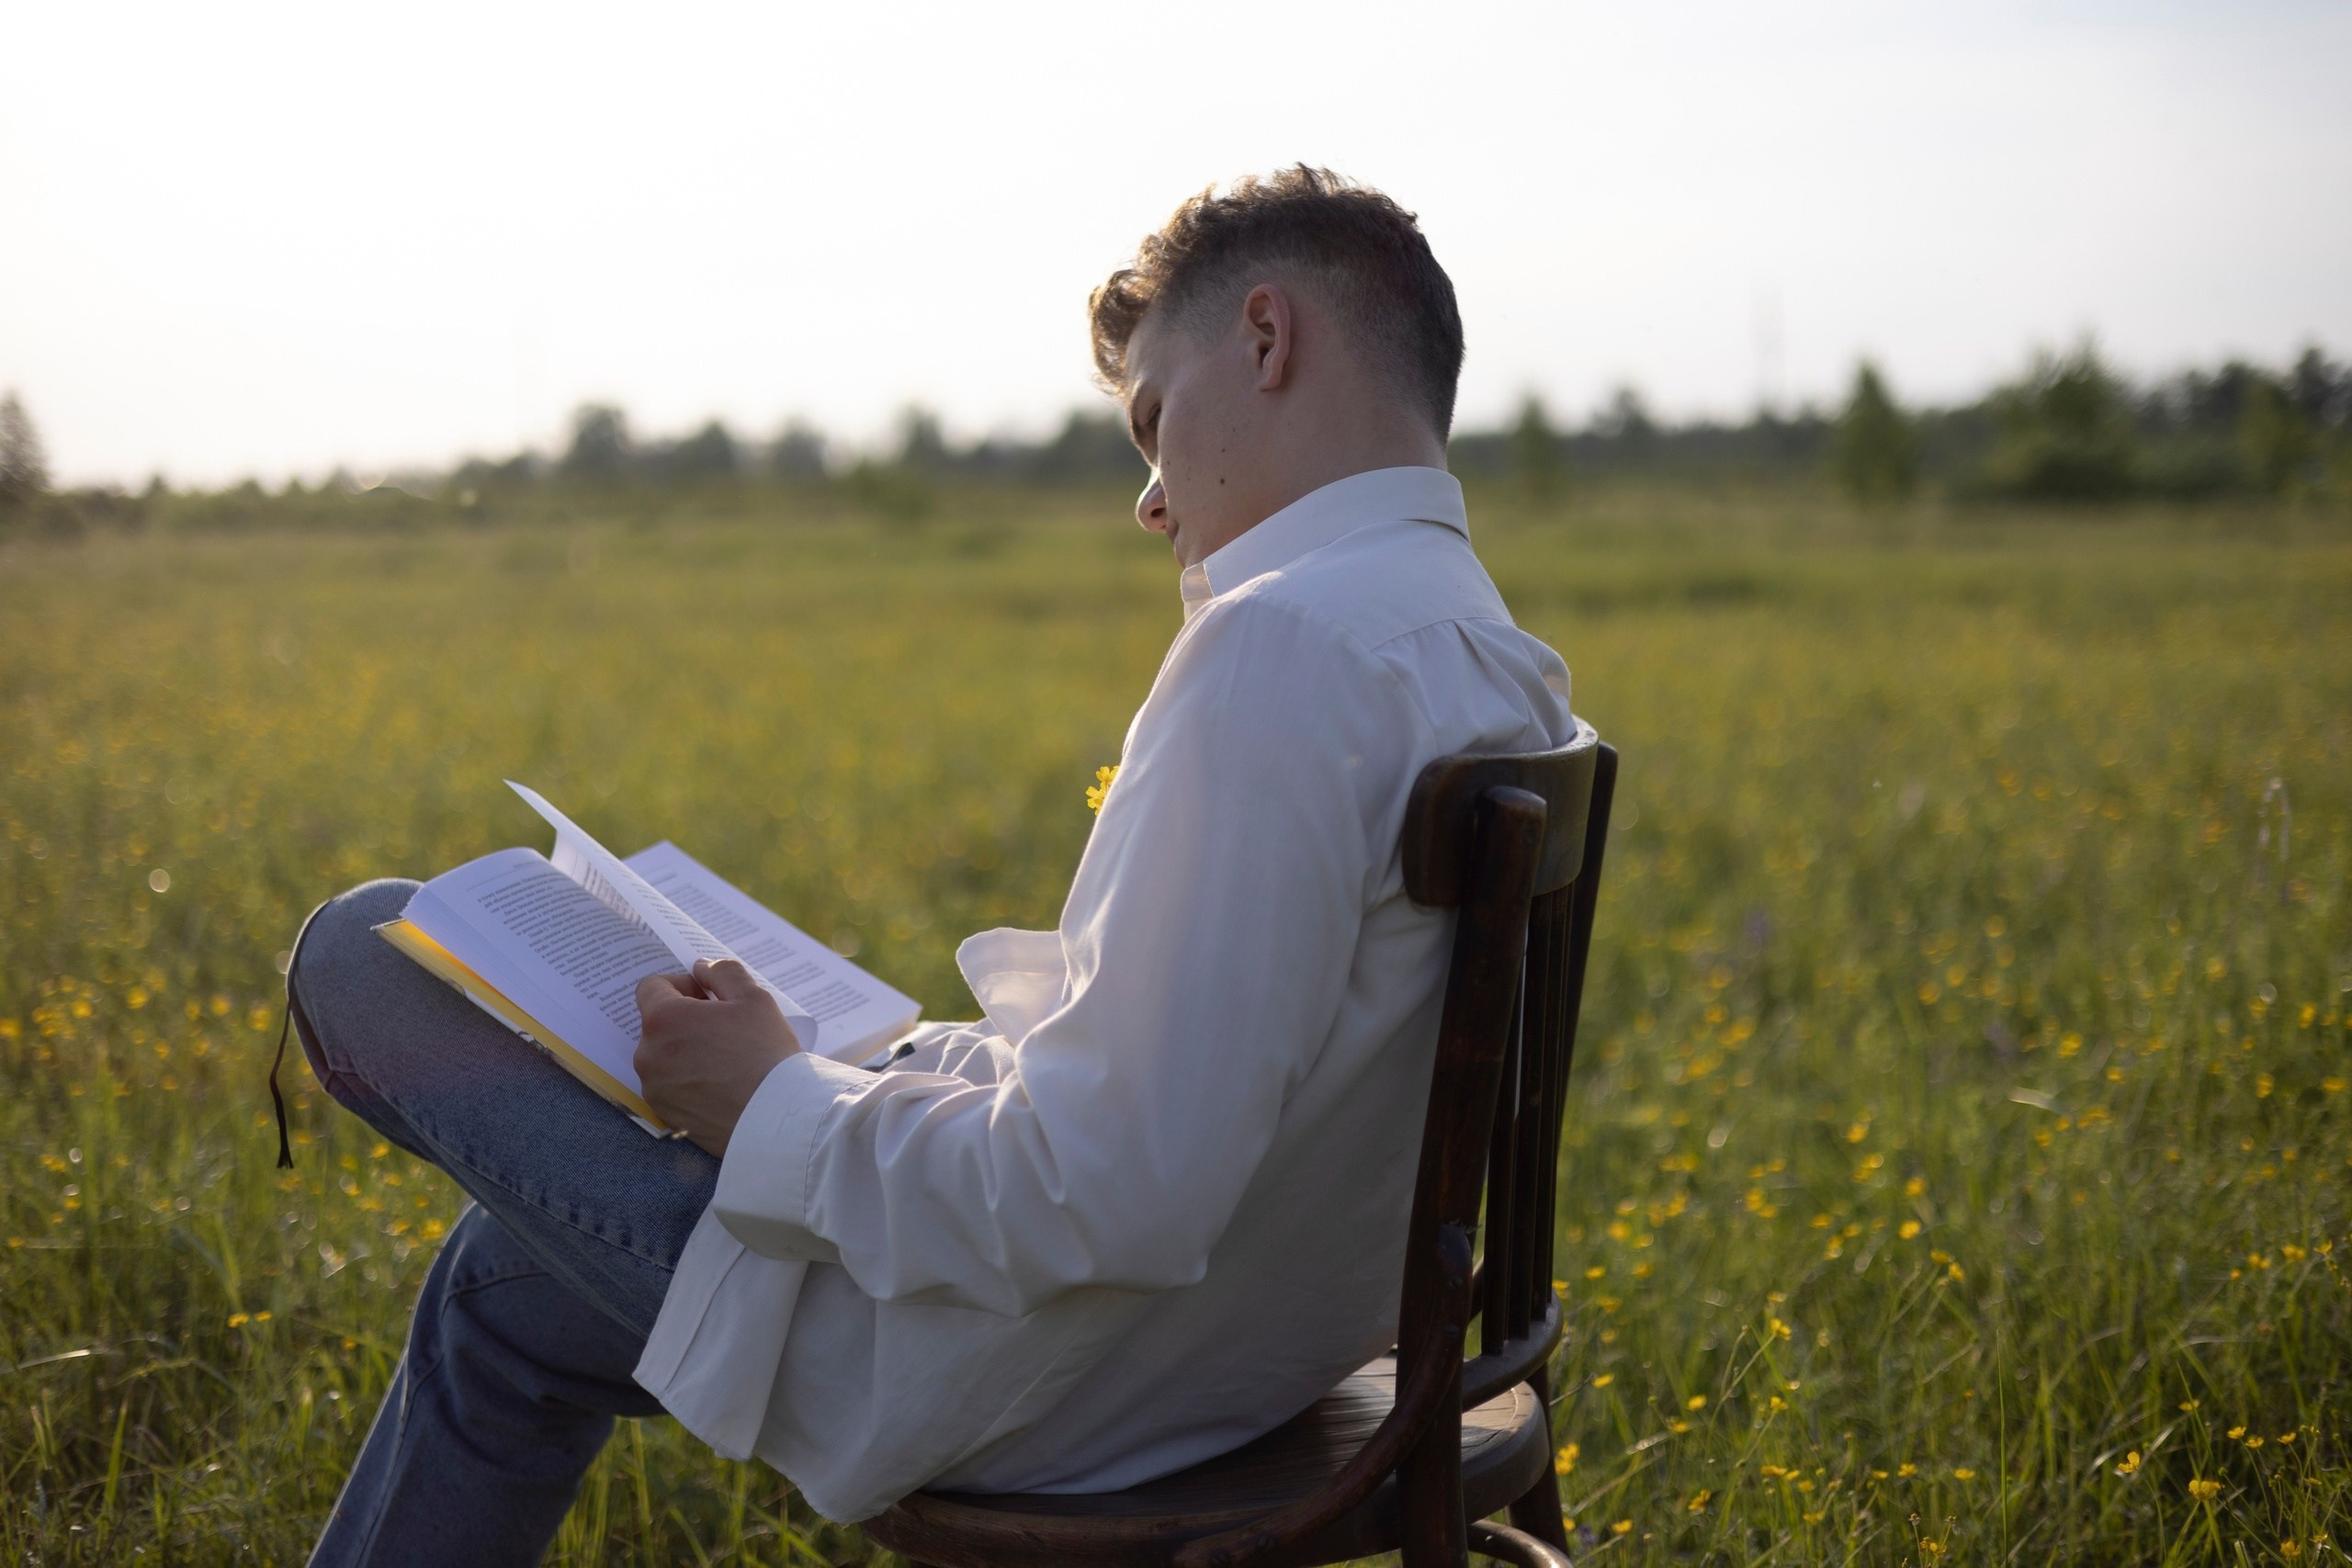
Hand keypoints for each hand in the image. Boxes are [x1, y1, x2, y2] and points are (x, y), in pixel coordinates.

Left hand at [634, 958, 801, 1156]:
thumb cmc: (766, 1054)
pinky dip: (687, 1080)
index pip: (651, 986)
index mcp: (664, 1019)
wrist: (775, 1119)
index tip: (708, 997)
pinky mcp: (665, 1114)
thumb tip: (701, 968)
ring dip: (685, 1050)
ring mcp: (654, 1088)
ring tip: (725, 1060)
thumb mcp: (754, 998)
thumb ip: (723, 972)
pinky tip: (720, 1085)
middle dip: (684, 1020)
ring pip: (663, 1056)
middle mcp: (648, 1054)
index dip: (680, 985)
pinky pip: (669, 1086)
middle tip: (724, 1029)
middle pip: (657, 1023)